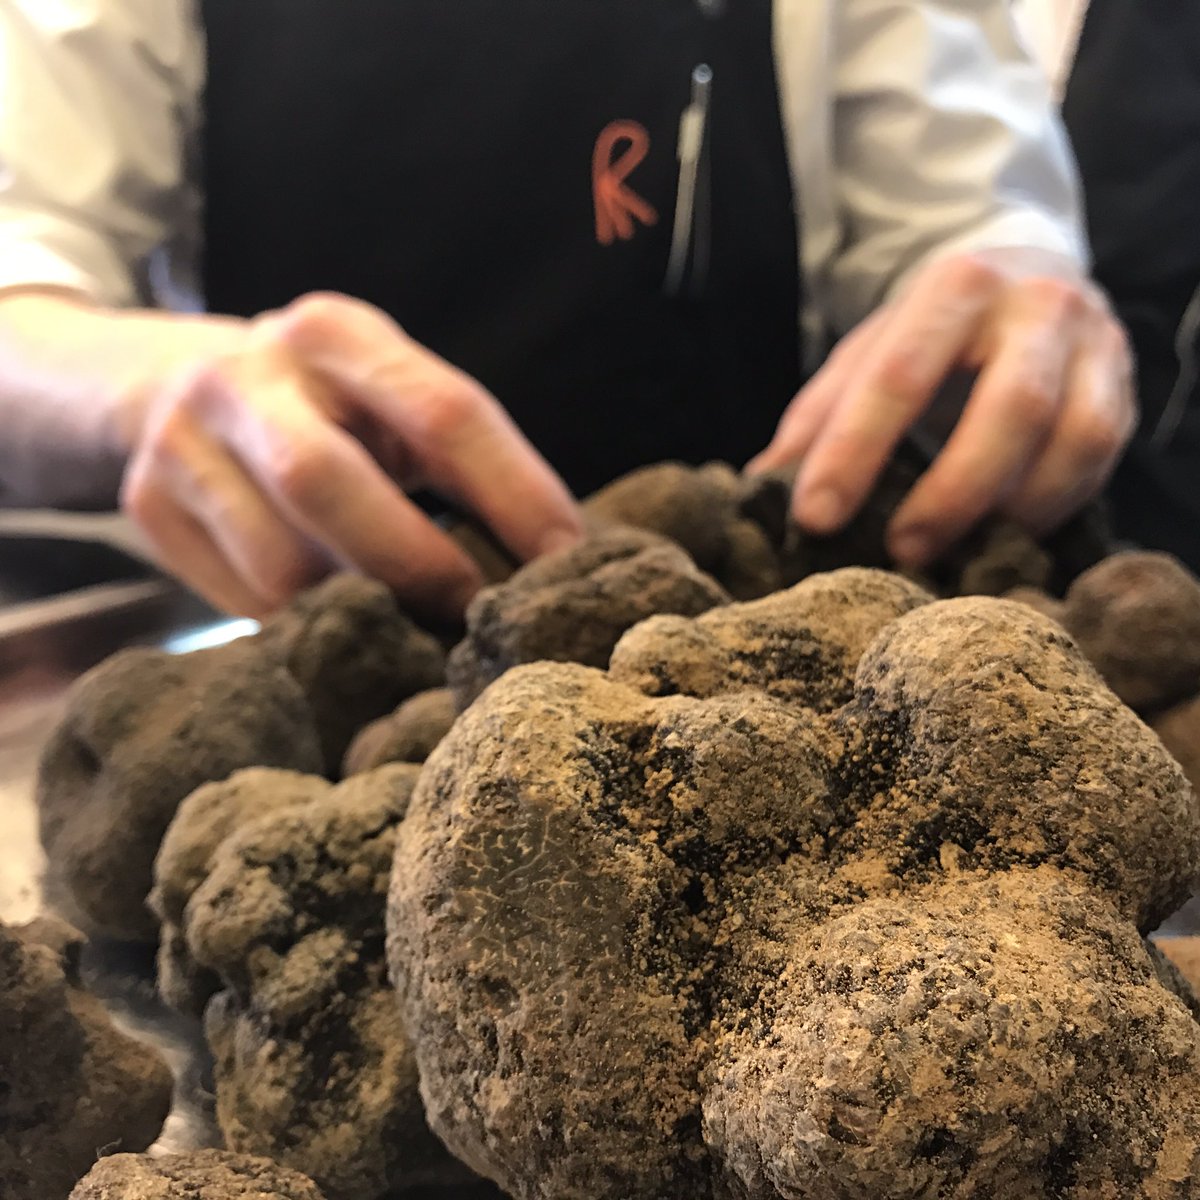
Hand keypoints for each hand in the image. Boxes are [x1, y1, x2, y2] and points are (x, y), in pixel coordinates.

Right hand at [121, 293, 583, 617]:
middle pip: (329, 484)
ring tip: (409, 626)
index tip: (565, 563)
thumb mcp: (388, 398)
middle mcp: (250, 374)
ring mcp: (183, 439)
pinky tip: (337, 623)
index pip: (444, 412)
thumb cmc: (326, 407)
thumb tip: (553, 562)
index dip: (516, 495)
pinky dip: (305, 627)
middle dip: (418, 566)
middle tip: (474, 618)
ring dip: (359, 612)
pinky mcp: (147, 505)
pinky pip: (241, 601)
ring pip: (281, 565)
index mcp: (336, 333)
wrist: (170, 383)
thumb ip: (458, 458)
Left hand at [749, 249, 1135, 565]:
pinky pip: (1099, 461)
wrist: (1031, 276)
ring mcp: (1093, 345)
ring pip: (1073, 439)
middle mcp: (1036, 306)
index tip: (813, 518)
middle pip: (1012, 407)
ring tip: (955, 551)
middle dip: (951, 492)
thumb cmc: (934, 331)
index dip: (853, 452)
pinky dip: (1051, 508)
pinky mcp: (1122, 388)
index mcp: (954, 286)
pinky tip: (1002, 533)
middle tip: (899, 550)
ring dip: (1011, 509)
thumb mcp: (871, 351)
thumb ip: (821, 415)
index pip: (899, 375)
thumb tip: (763, 486)